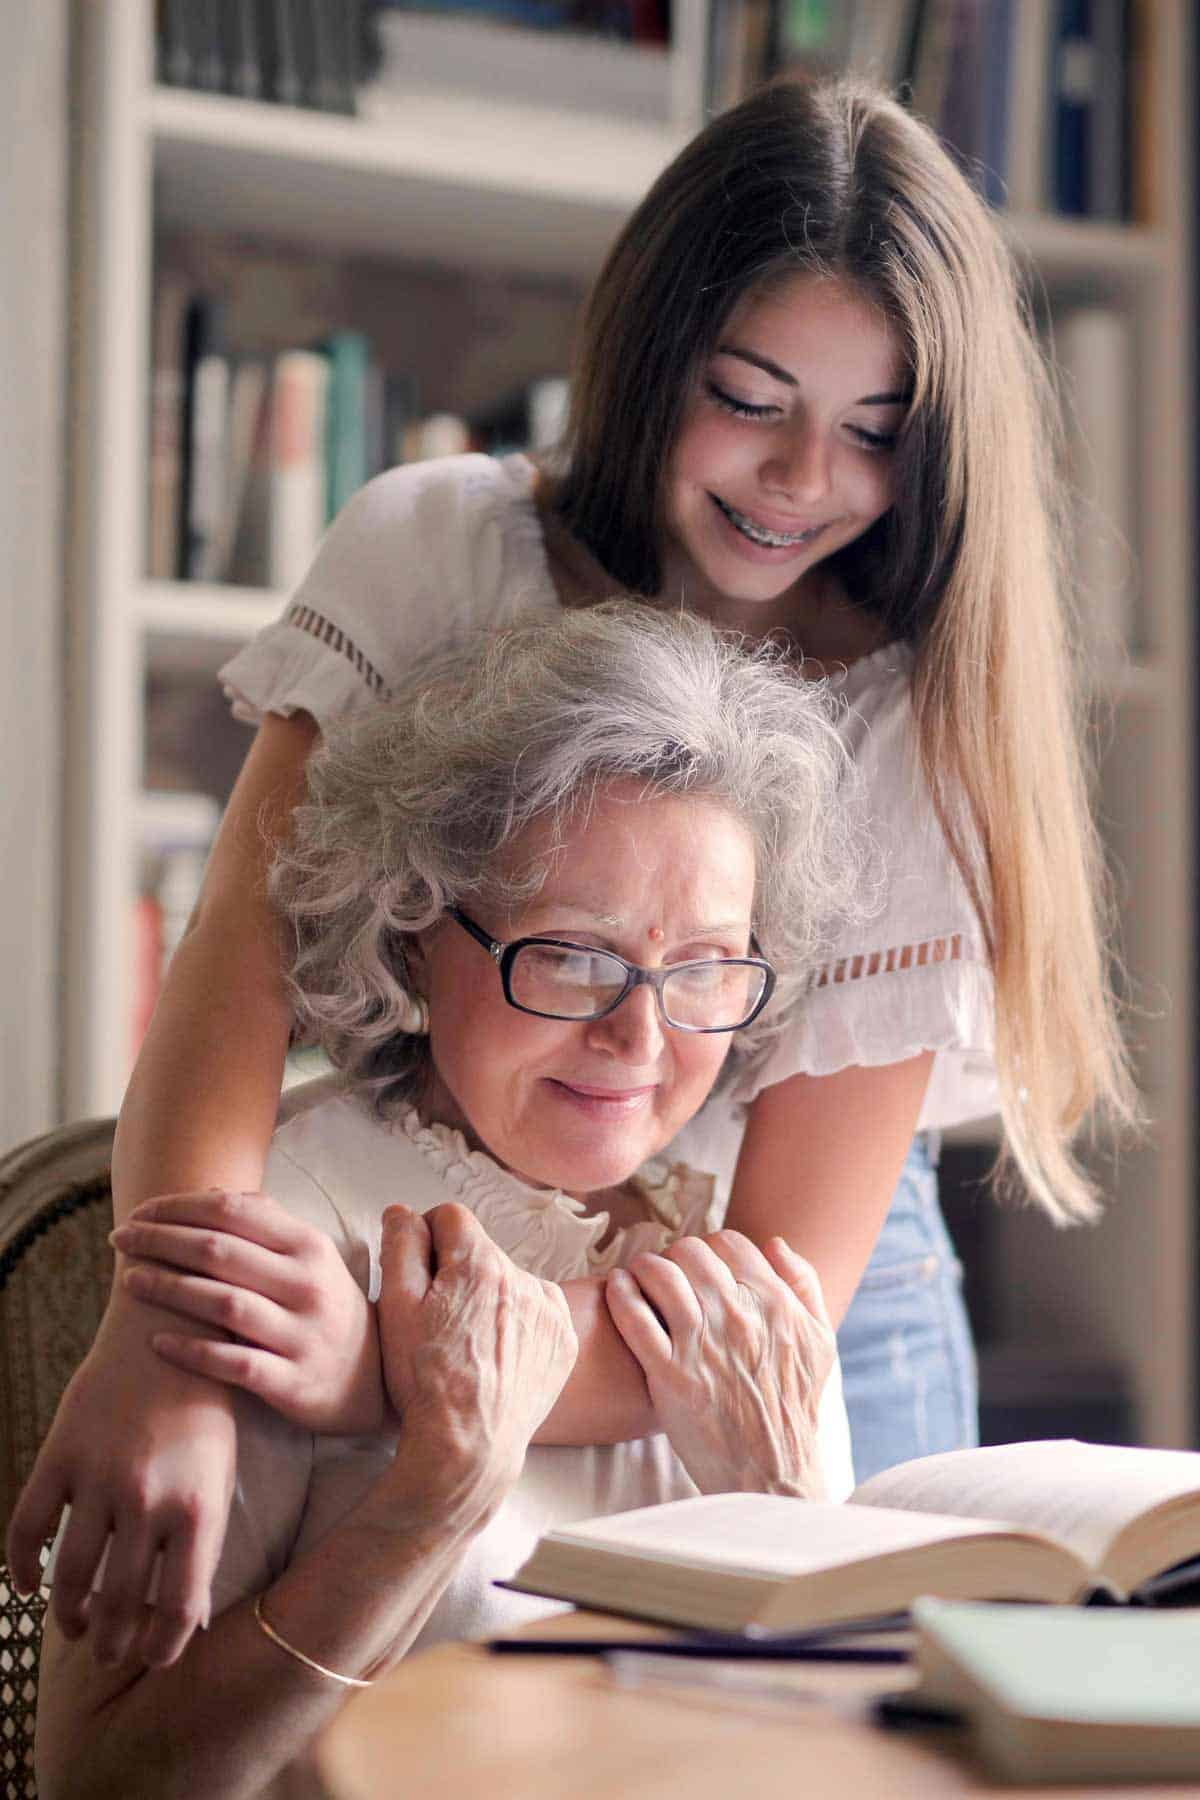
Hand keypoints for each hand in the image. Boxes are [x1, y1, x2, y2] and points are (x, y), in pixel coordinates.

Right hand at [6, 1284, 236, 1668]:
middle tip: (109, 1650)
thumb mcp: (219, 1474)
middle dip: (114, 1639)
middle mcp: (147, 1499)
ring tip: (77, 1625)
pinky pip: (28, 1527)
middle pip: (121, 1600)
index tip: (153, 1657)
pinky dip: (21, 1567)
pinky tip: (28, 1585)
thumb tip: (184, 1620)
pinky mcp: (60, 1455)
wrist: (169, 1329)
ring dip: (71, 1613)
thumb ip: (202, 1543)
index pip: (178, 1606)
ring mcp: (99, 1477)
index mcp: (198, 1507)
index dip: (162, 1646)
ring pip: (71, 1575)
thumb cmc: (204, 1409)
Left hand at [111, 1190, 383, 1434]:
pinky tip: (156, 1341)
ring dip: (168, 1289)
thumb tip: (210, 1192)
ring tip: (129, 1280)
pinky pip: (232, 1364)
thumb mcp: (311, 1259)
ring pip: (223, 1304)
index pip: (234, 1212)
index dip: (179, 1207)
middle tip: (119, 1238)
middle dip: (161, 1240)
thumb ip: (268, 1224)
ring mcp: (301, 1334)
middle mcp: (307, 1285)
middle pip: (220, 1252)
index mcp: (309, 1246)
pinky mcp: (291, 1382)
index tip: (141, 1212)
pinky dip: (191, 1351)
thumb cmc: (325, 1308)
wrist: (372, 1379)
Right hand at [376, 1203, 577, 1518]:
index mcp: (480, 1264)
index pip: (450, 1217)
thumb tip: (404, 1211)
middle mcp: (524, 1278)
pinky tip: (497, 1355)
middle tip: (438, 1320)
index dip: (426, 1239)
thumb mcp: (395, 1308)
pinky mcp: (565, 1340)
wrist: (469, 1447)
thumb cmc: (424, 1380)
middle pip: (481, 1252)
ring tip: (468, 1344)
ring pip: (510, 1281)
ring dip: (490, 1297)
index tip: (418, 1273)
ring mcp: (550, 1310)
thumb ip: (400, 1246)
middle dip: (458, 1272)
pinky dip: (518, 1323)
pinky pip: (538, 1311)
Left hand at [604, 1231, 834, 1498]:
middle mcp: (738, 1317)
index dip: (710, 1248)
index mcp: (774, 1304)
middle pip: (690, 1252)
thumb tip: (775, 1243)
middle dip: (675, 1257)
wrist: (771, 1473)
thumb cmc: (794, 1409)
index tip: (699, 1266)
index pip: (730, 1243)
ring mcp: (701, 1344)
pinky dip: (620, 1293)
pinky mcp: (669, 1374)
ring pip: (659, 1274)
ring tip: (636, 1277)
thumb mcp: (819, 1343)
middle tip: (666, 1274)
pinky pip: (633, 1315)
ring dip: (642, 1268)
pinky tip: (618, 1289)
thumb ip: (803, 1285)